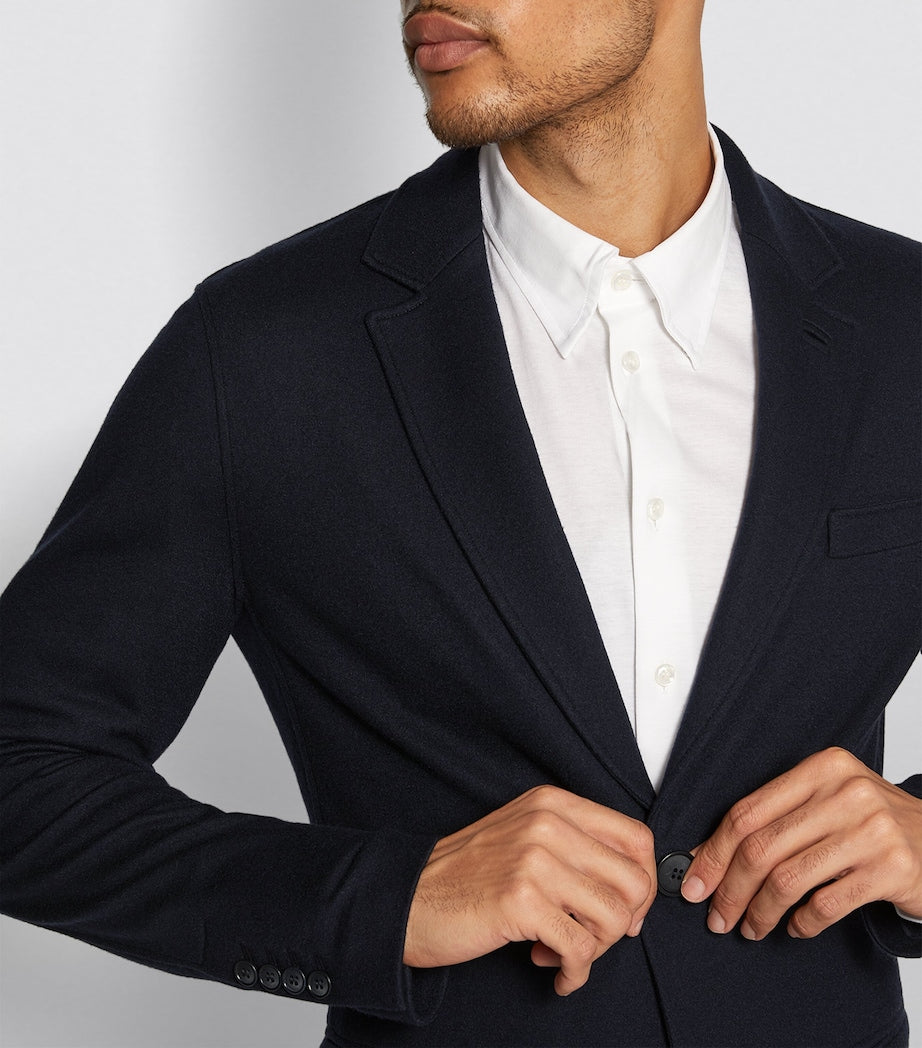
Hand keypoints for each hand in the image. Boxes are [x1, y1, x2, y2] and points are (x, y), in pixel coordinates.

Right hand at [404, 785, 656, 994]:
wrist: (410, 898)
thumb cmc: (468, 875)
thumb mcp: (525, 836)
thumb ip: (576, 846)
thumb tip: (635, 887)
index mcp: (553, 803)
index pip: (636, 837)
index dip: (644, 881)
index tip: (627, 909)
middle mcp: (548, 823)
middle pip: (634, 880)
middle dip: (625, 923)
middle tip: (597, 938)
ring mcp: (535, 860)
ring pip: (613, 917)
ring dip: (597, 950)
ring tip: (565, 953)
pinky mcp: (520, 900)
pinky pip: (579, 949)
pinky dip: (575, 972)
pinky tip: (556, 972)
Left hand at [681, 748, 921, 939]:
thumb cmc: (872, 824)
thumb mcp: (828, 801)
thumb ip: (776, 818)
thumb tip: (707, 855)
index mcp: (821, 768)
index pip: (748, 812)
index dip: (713, 850)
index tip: (695, 880)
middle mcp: (845, 793)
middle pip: (761, 847)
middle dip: (729, 888)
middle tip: (716, 915)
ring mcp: (871, 831)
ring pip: (788, 878)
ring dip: (760, 911)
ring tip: (750, 927)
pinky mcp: (891, 870)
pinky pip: (826, 904)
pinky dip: (801, 923)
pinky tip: (794, 928)